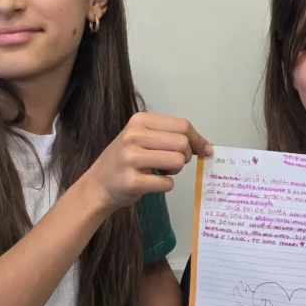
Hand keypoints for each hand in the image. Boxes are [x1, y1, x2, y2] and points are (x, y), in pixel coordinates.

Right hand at [86, 113, 211, 212]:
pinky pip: (167, 183)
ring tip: (161, 170)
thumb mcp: (143, 139)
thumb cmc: (125, 160)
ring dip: (176, 170)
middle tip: (171, 163)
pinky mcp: (132, 181)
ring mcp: (131, 158)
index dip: (197, 139)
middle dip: (185, 156)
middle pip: (182, 143)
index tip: (204, 150)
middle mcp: (134, 136)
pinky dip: (166, 185)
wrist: (98, 185)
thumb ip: (171, 137)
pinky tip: (152, 183)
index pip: (182, 125)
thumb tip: (207, 147)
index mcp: (139, 121)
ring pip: (178, 161)